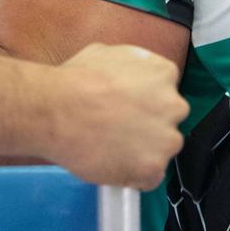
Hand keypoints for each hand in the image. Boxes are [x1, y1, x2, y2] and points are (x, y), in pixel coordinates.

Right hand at [45, 44, 186, 188]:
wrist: (56, 111)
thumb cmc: (74, 81)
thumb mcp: (106, 53)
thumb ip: (129, 66)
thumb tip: (129, 74)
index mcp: (164, 74)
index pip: (165, 92)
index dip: (143, 103)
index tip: (127, 109)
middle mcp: (173, 106)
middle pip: (168, 121)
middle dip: (148, 126)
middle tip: (119, 130)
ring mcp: (166, 140)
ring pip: (161, 150)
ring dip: (142, 152)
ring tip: (111, 149)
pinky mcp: (153, 168)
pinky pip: (149, 177)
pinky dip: (133, 175)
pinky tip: (111, 164)